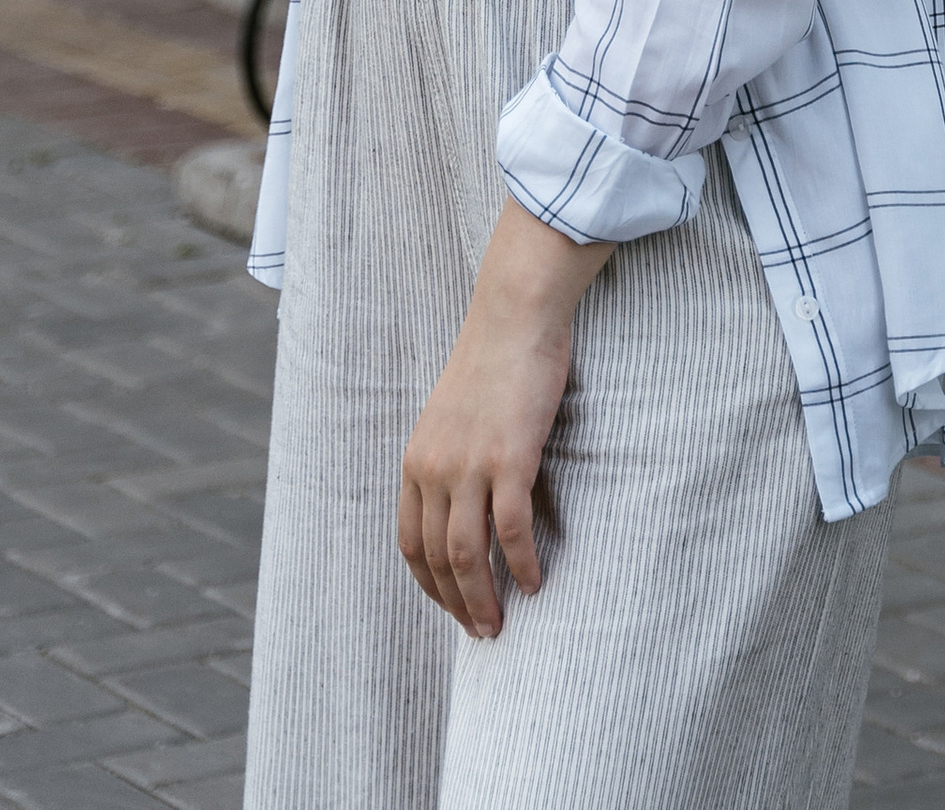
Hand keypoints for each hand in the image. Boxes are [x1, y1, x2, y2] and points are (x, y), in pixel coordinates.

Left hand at [399, 203, 614, 636]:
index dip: (429, 584)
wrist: (515, 314)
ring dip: (483, 597)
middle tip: (482, 630)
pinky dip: (520, 564)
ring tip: (501, 623)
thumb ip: (451, 458)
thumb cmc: (494, 360)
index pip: (410, 543)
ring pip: (468, 553)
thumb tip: (465, 501)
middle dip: (457, 603)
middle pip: (437, 558)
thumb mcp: (453, 415)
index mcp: (416, 460)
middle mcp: (434, 468)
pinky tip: (534, 582)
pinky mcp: (509, 456)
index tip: (451, 605)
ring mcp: (470, 464)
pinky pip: (510, 529)